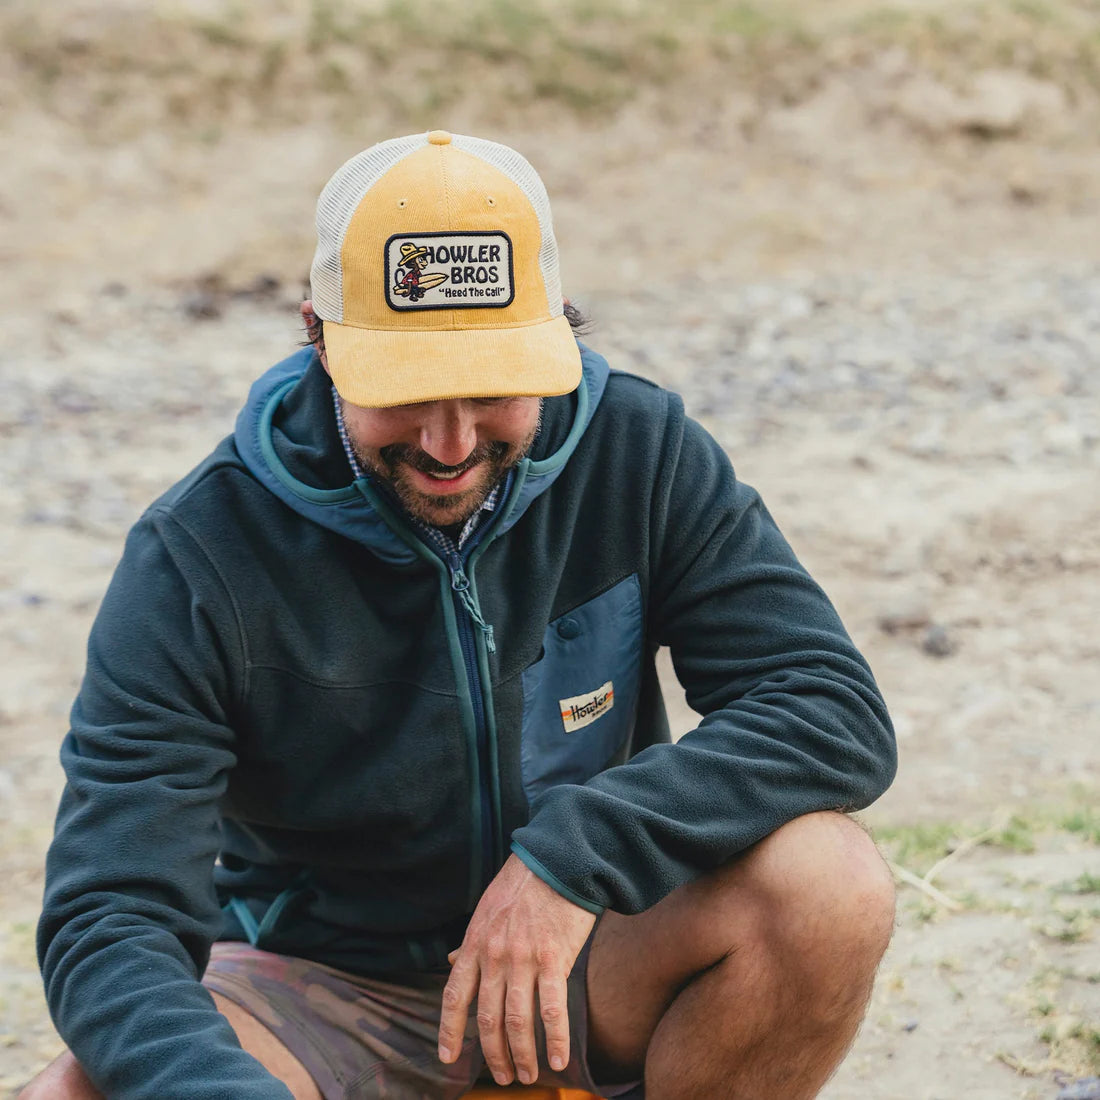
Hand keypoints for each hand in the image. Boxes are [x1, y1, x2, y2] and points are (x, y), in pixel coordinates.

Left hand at [437, 854, 596, 1085]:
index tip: (447, 1058)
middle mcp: (494, 956)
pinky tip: (558, 1060)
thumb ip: (470, 941)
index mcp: (474, 943)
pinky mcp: (554, 959)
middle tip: (503, 1077)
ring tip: (528, 1075)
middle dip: (493, 1055)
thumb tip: (452, 960)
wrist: (557, 860)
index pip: (455, 996)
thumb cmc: (522, 884)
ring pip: (517, 1022)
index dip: (449, 1031)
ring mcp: (523, 959)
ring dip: (522, 1056)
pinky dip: (555, 1040)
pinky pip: (552, 1010)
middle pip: (488, 1019)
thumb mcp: (486, 909)